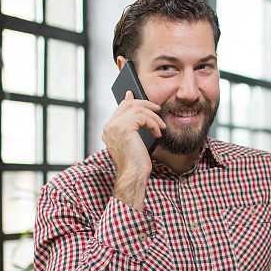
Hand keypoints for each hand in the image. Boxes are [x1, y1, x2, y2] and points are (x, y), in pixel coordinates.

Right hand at [101, 91, 165, 208]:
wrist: (133, 175)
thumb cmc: (135, 163)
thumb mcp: (134, 142)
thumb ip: (133, 127)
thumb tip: (138, 115)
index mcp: (108, 130)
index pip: (120, 108)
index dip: (130, 100)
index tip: (137, 95)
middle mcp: (108, 127)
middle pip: (128, 104)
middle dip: (145, 104)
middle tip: (157, 108)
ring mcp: (114, 126)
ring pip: (138, 109)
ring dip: (153, 117)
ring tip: (161, 127)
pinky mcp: (124, 128)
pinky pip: (142, 117)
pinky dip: (153, 123)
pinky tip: (158, 132)